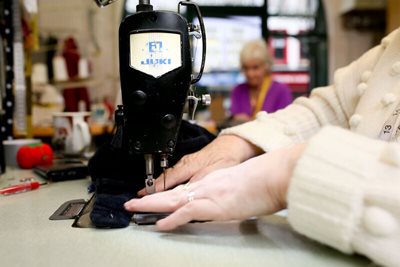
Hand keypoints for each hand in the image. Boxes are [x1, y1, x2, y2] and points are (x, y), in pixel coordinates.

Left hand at [125, 143, 305, 230]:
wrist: (271, 176)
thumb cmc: (261, 180)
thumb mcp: (239, 184)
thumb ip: (226, 192)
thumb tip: (224, 200)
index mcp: (211, 181)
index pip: (183, 189)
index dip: (165, 195)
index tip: (154, 199)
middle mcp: (205, 185)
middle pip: (172, 193)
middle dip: (150, 199)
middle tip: (133, 202)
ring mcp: (207, 194)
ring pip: (172, 200)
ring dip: (152, 206)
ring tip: (135, 209)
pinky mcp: (213, 204)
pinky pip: (186, 212)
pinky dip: (172, 219)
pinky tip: (161, 224)